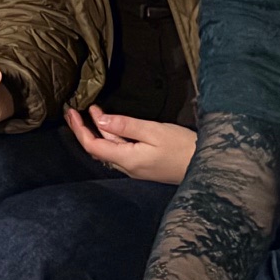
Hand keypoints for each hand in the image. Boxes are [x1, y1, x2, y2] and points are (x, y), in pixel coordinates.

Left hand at [67, 106, 196, 183]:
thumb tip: (100, 120)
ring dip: (100, 130)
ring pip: (110, 149)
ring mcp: (137, 169)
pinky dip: (113, 135)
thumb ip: (126, 125)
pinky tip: (114, 124)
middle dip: (85, 129)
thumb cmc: (182, 147)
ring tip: (94, 110)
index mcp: (128, 160)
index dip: (79, 129)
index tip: (71, 112)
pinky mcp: (145, 166)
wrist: (207, 166)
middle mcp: (128, 168)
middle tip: (75, 110)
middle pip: (99, 148)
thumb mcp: (154, 131)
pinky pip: (122, 151)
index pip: (93, 146)